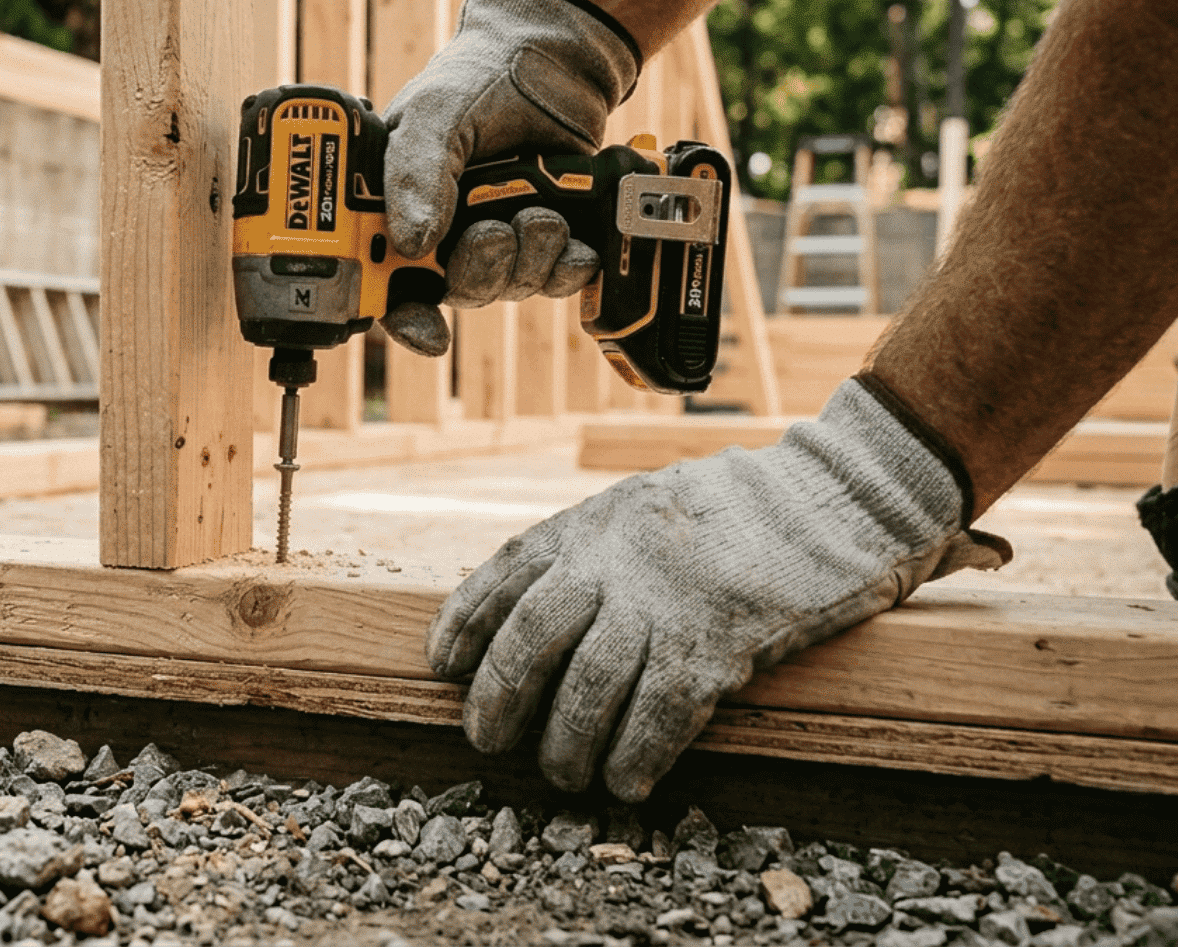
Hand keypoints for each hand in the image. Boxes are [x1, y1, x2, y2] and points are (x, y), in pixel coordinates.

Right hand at [379, 0, 639, 355]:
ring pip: (506, 286)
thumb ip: (416, 174)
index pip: (385, 283)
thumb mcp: (434, 114)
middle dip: (480, 270)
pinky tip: (575, 246)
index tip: (428, 332)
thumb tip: (411, 242)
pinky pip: (552, 277)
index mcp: (396, 209)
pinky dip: (565, 268)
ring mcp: (494, 234)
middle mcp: (442, 231)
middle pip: (453, 291)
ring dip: (528, 260)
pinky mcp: (544, 235)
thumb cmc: (477, 76)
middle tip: (497, 231)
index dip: (402, 317)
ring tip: (541, 213)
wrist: (553, 56)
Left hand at [424, 378, 1008, 800]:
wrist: (836, 496)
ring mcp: (665, 601)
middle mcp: (616, 559)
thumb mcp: (643, 506)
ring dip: (567, 742)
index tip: (442, 666)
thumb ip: (590, 549)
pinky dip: (634, 754)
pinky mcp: (719, 641)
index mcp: (593, 521)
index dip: (463, 623)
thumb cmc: (737, 509)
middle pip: (531, 636)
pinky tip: (625, 781)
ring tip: (564, 773)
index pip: (504, 574)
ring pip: (589, 686)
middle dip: (499, 697)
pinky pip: (659, 714)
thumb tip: (530, 609)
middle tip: (485, 740)